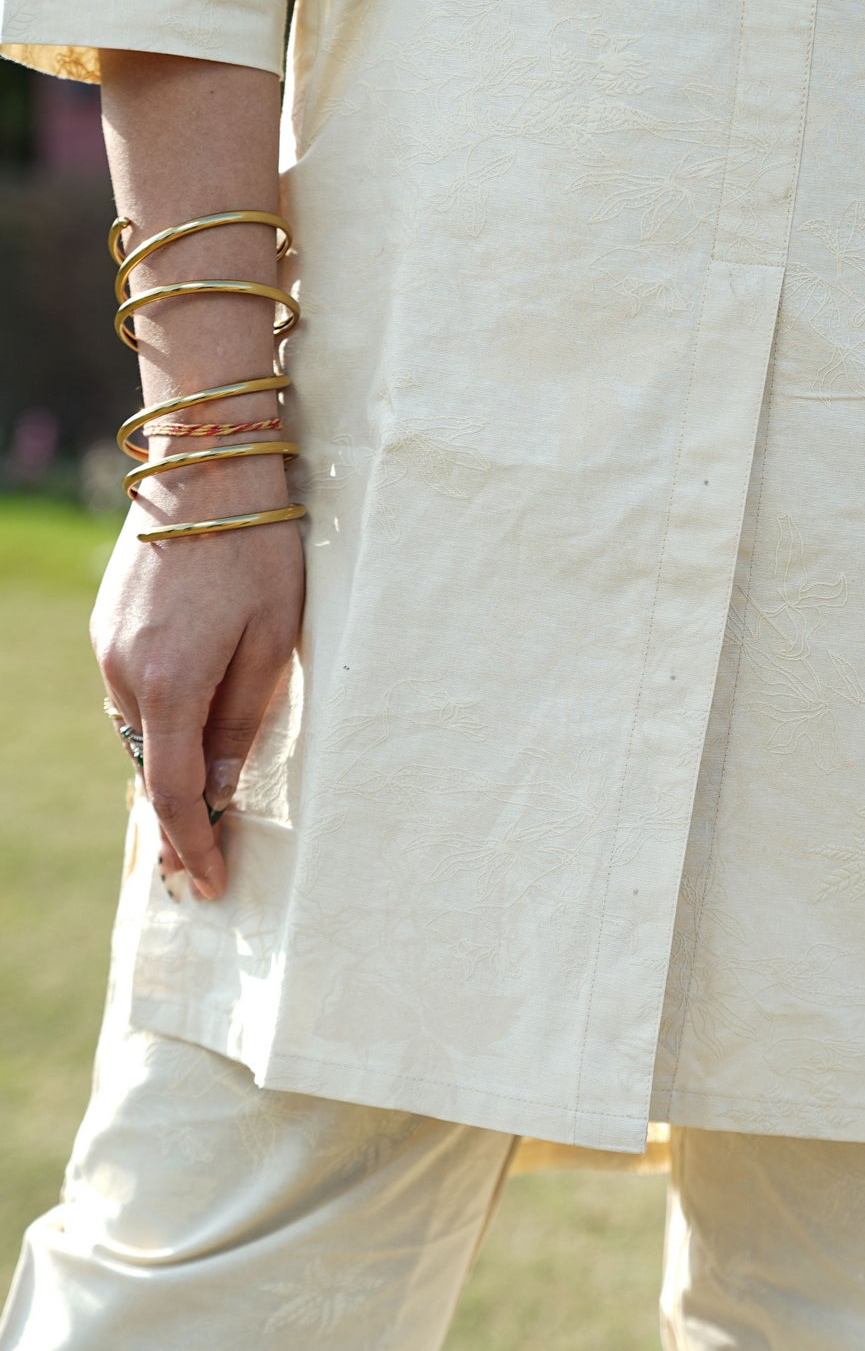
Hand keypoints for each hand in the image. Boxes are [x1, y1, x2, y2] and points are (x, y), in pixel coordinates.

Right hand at [92, 459, 303, 898]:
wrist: (206, 466)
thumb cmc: (260, 551)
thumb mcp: (271, 644)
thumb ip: (240, 722)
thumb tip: (216, 791)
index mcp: (170, 685)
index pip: (173, 794)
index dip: (191, 845)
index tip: (206, 884)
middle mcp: (124, 672)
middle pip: (149, 765)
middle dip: (175, 818)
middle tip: (196, 868)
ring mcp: (107, 645)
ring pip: (137, 728)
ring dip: (164, 764)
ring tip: (195, 809)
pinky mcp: (107, 621)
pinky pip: (129, 691)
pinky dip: (155, 719)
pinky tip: (180, 728)